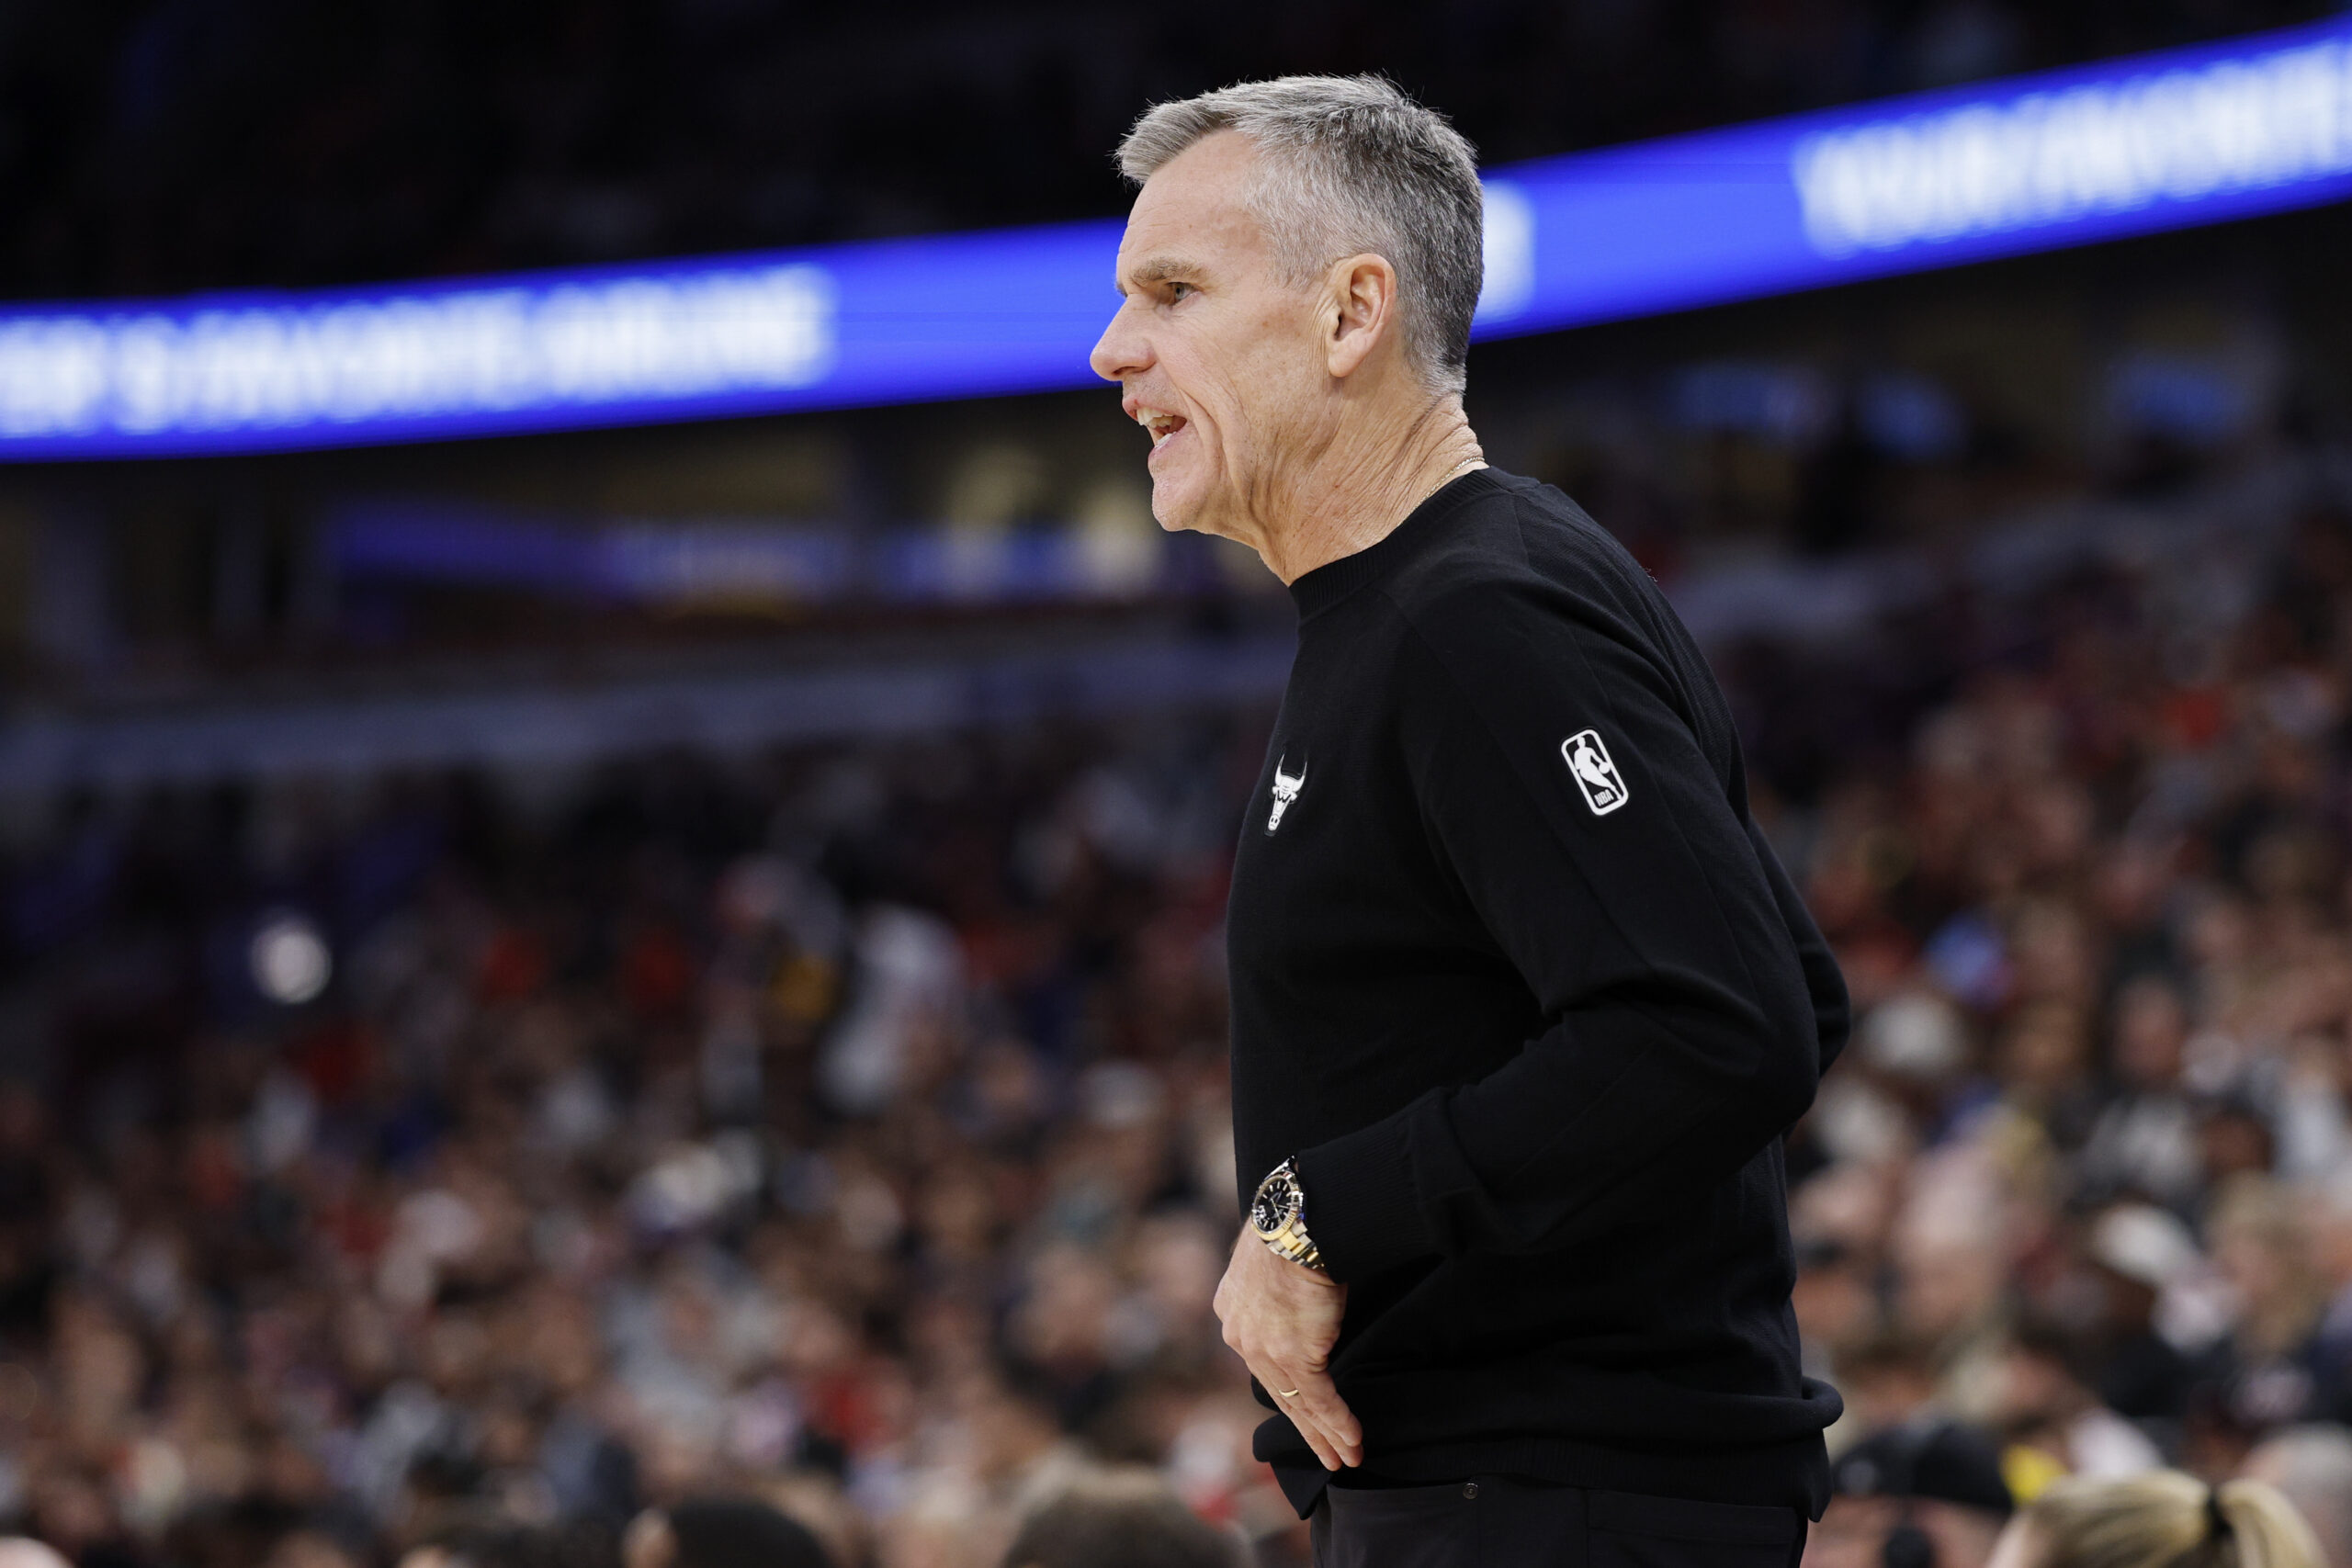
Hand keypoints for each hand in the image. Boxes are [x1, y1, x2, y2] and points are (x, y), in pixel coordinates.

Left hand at [1213, 1225, 1360, 1469]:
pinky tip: (1353, 1442)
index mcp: (1232, 1310)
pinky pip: (1320, 1400)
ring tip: (1344, 1458)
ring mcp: (1265, 1350)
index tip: (1299, 1405)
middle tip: (1324, 1452)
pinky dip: (1339, 1424)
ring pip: (1299, 1404)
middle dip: (1305, 1426)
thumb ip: (1274, 1284)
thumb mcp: (1268, 1257)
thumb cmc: (1291, 1226)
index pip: (1260, 1358)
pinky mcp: (1295, 1357)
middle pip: (1277, 1390)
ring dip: (1326, 1435)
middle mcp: (1241, 1335)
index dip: (1282, 1386)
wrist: (1298, 1223)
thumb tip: (1293, 1284)